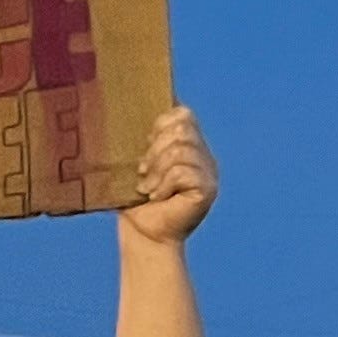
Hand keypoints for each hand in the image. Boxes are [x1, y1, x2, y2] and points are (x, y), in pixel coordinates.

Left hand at [119, 105, 218, 246]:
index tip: (143, 145)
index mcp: (188, 144)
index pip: (183, 114)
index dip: (160, 124)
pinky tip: (157, 197)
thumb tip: (128, 102)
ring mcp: (209, 172)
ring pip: (181, 149)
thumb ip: (143, 138)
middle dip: (155, 148)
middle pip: (182, 128)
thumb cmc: (134, 199)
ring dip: (157, 170)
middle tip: (142, 172)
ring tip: (147, 188)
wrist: (143, 234)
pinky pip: (183, 172)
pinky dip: (164, 184)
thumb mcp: (136, 162)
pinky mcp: (208, 189)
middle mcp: (203, 155)